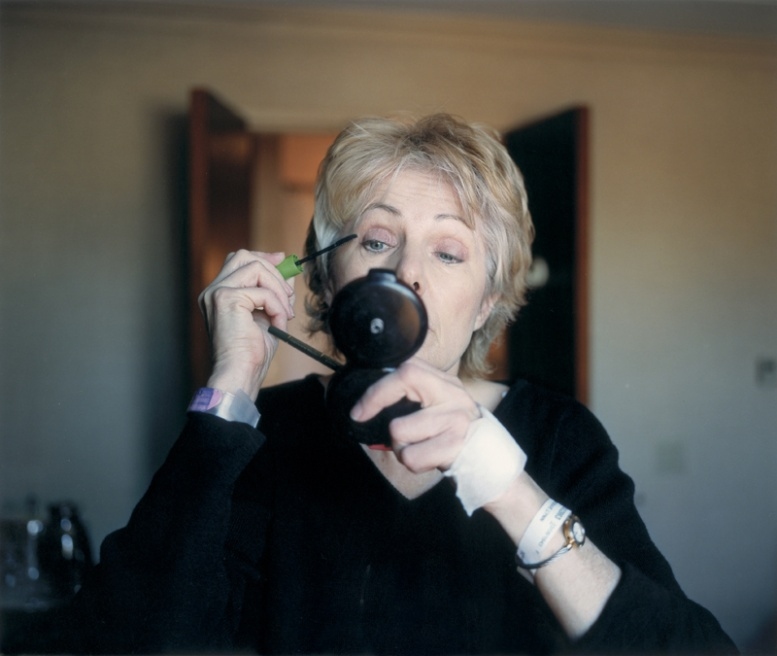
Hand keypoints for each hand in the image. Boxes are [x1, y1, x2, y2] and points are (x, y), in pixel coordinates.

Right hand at [198, 250, 294, 398]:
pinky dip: (277, 306)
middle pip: (243, 256)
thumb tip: (287, 274)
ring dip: (278, 290)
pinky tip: (278, 323)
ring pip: (255, 268)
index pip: (238, 261)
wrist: (240, 373)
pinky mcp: (226, 299)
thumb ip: (273, 294)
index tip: (282, 260)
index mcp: (218, 295)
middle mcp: (212, 291)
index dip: (262, 258)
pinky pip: (263, 292)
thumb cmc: (251, 354)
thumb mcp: (267, 316)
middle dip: (272, 268)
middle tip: (288, 291)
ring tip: (284, 313)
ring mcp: (217, 293)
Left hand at [350, 359, 480, 471]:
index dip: (376, 392)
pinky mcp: (456, 444)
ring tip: (419, 446)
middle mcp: (452, 394)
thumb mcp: (437, 404)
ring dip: (402, 447)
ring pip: (400, 432)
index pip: (406, 372)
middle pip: (403, 392)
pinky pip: (411, 457)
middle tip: (381, 426)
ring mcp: (456, 419)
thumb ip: (411, 395)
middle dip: (386, 418)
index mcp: (443, 381)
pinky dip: (413, 463)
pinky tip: (429, 458)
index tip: (359, 411)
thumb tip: (367, 407)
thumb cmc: (451, 430)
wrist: (490, 456)